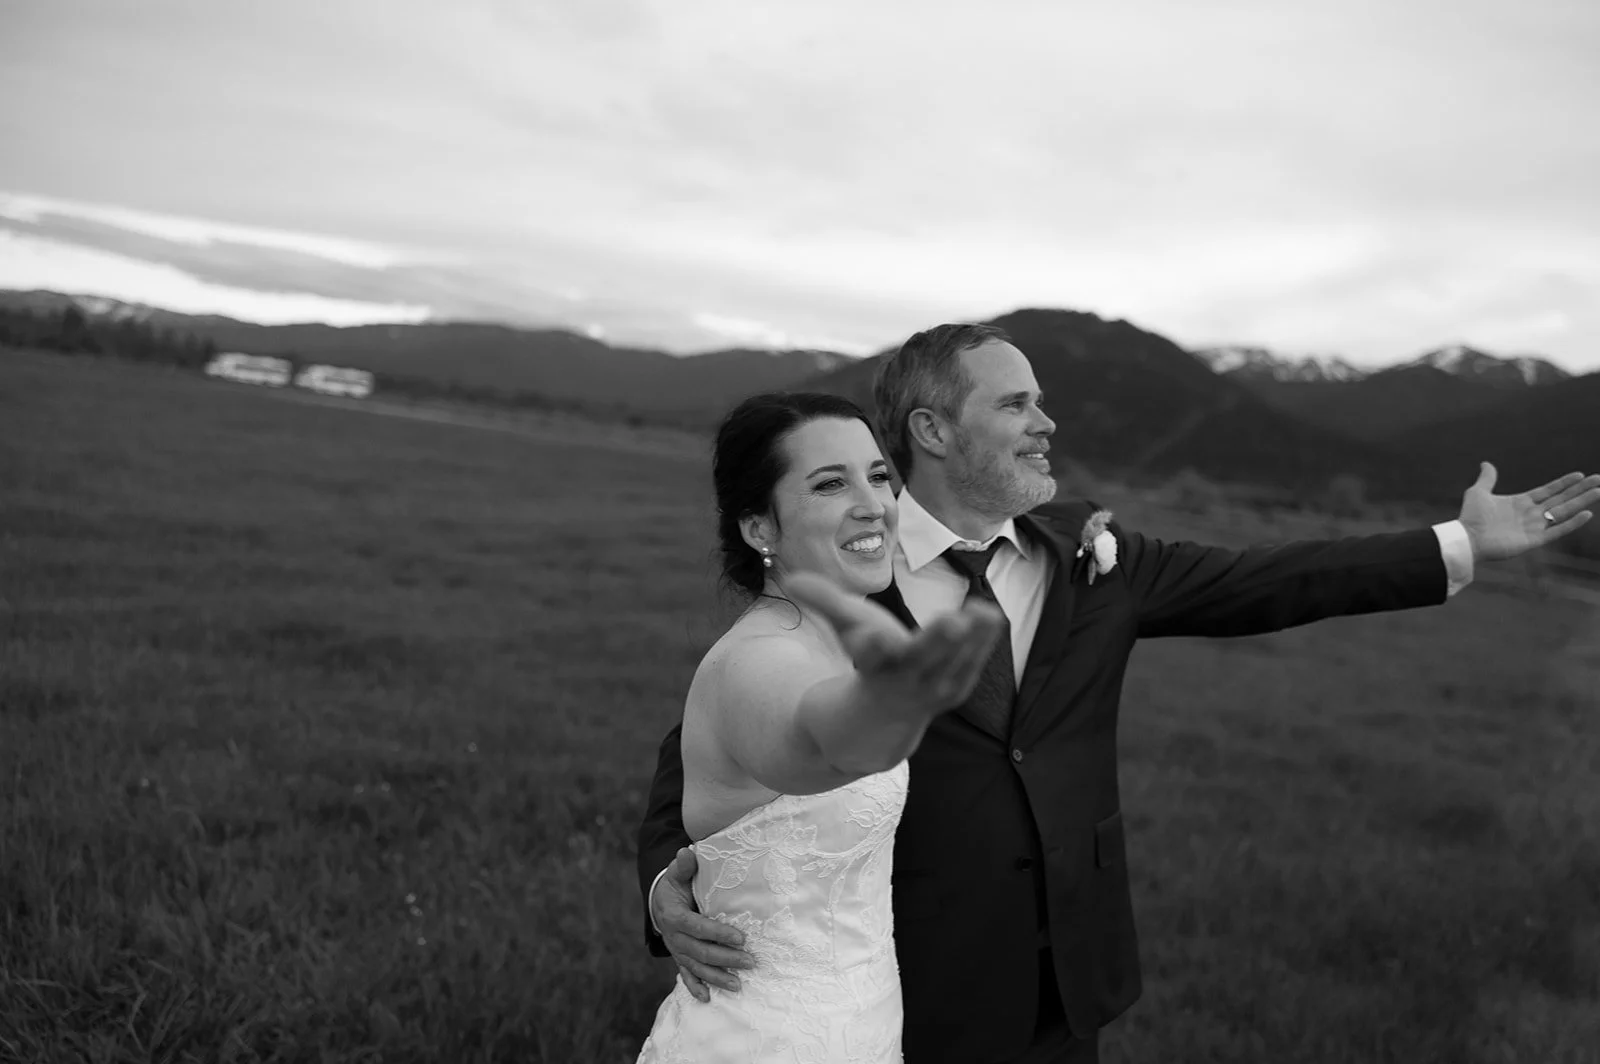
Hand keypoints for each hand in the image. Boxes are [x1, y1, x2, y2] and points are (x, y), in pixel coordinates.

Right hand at [651, 846, 756, 1001]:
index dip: (718, 933)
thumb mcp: (677, 874)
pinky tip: (708, 998)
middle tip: (750, 961)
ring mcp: (677, 950)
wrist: (659, 903)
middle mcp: (674, 937)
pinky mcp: (679, 958)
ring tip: (738, 985)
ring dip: (716, 978)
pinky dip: (695, 988)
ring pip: (696, 968)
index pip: (697, 927)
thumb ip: (684, 866)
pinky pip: (686, 976)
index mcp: (674, 916)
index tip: (741, 937)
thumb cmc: (676, 886)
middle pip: (700, 951)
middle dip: (725, 959)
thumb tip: (686, 852)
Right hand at [785, 571, 1004, 715]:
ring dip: (970, 641)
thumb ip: (823, 602)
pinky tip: (991, 615)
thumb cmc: (867, 663)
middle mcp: (902, 682)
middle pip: (918, 662)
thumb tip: (791, 580)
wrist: (879, 725)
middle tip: (952, 622)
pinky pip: (969, 665)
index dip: (870, 646)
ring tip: (983, 612)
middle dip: (935, 643)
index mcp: (871, 667)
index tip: (871, 636)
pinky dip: (982, 643)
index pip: (868, 658)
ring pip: (951, 665)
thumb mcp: (843, 629)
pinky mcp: (954, 688)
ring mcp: (931, 689)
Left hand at [1458, 462, 1599, 561]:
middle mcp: (1531, 514)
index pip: (1548, 491)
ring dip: (1582, 502)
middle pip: (1561, 499)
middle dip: (1580, 490)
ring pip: (1564, 512)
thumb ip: (1487, 479)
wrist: (1466, 538)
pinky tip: (1587, 514)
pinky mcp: (1533, 540)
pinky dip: (1572, 523)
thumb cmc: (1470, 517)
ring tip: (1599, 492)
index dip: (1564, 483)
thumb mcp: (1478, 492)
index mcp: (1521, 502)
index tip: (1580, 475)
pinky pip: (1557, 531)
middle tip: (1599, 480)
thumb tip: (1486, 463)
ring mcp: (1534, 527)